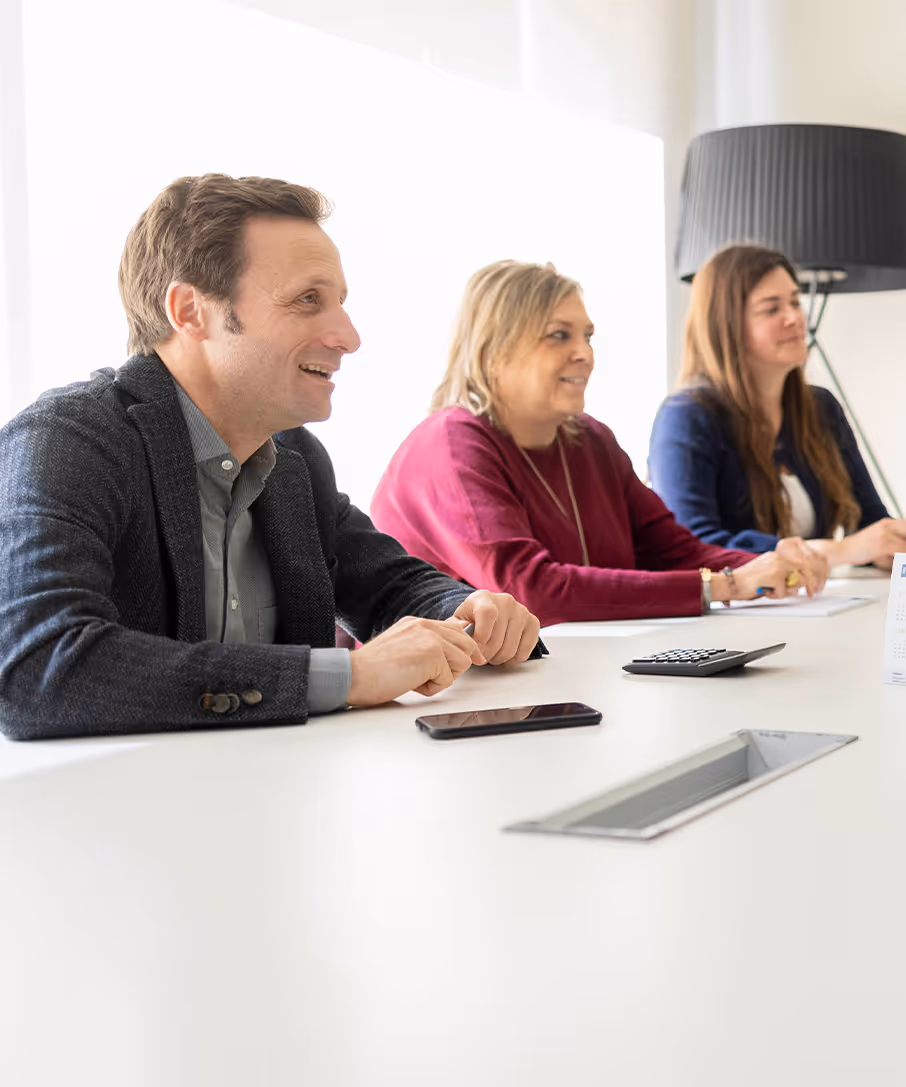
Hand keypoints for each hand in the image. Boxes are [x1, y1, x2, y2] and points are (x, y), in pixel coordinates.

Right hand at [346, 616, 475, 706]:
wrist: (353, 675)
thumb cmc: (370, 670)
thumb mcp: (401, 648)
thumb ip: (422, 645)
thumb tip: (444, 656)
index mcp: (417, 623)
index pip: (455, 629)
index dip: (462, 648)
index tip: (470, 659)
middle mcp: (425, 625)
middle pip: (466, 643)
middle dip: (455, 665)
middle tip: (431, 676)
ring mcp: (430, 637)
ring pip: (463, 661)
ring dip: (443, 677)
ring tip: (416, 678)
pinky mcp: (433, 653)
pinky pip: (449, 679)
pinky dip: (432, 688)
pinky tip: (411, 683)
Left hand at [451, 590, 540, 665]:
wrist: (487, 611)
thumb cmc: (471, 617)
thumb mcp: (457, 620)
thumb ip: (455, 629)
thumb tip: (458, 639)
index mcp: (484, 597)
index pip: (487, 614)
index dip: (480, 637)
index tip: (474, 650)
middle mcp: (506, 601)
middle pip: (498, 638)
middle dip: (486, 655)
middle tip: (480, 657)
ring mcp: (521, 611)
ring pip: (510, 648)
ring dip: (498, 659)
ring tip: (490, 656)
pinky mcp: (533, 623)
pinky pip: (525, 651)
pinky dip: (513, 660)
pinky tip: (504, 657)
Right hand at [713, 538, 825, 601]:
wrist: (730, 583)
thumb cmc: (745, 582)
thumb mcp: (766, 576)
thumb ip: (782, 577)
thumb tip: (797, 586)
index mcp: (776, 556)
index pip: (799, 564)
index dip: (807, 576)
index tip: (811, 586)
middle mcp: (778, 558)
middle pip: (804, 571)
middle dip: (808, 584)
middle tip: (810, 594)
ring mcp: (778, 566)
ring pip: (796, 582)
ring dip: (786, 591)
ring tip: (771, 591)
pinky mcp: (776, 576)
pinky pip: (784, 591)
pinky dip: (775, 595)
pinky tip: (764, 592)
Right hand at [834, 518, 905, 566]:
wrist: (842, 550)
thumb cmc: (858, 547)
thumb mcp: (877, 538)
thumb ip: (891, 539)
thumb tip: (902, 548)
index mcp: (886, 523)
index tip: (904, 547)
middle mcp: (887, 525)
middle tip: (903, 551)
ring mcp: (885, 534)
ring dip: (904, 551)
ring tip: (902, 558)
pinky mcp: (883, 544)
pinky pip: (902, 550)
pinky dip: (903, 556)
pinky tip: (900, 561)